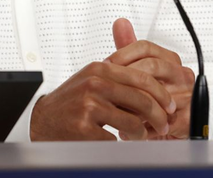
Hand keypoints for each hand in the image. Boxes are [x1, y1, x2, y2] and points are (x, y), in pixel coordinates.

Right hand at [29, 56, 175, 140]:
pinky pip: (115, 139)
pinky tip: (117, 140)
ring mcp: (89, 105)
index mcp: (100, 68)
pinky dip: (120, 143)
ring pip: (133, 122)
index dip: (161, 93)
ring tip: (140, 135)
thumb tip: (156, 85)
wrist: (43, 120)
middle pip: (142, 100)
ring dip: (142, 133)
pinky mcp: (84, 127)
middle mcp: (95, 83)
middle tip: (164, 125)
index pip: (142, 78)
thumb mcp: (93, 80)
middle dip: (159, 116)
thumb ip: (120, 78)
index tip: (169, 104)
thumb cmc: (70, 102)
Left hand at [107, 18, 194, 139]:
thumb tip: (120, 22)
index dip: (122, 54)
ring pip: (153, 93)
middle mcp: (182, 75)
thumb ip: (128, 48)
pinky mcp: (188, 118)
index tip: (105, 65)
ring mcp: (187, 95)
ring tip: (116, 110)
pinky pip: (160, 118)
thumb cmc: (153, 100)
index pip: (146, 47)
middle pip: (151, 66)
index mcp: (170, 61)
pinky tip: (129, 128)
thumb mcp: (138, 73)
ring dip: (131, 103)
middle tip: (108, 87)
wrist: (171, 132)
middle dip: (125, 76)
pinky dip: (141, 125)